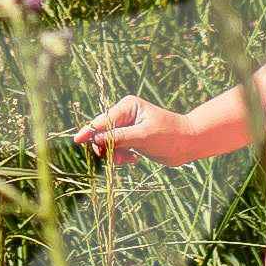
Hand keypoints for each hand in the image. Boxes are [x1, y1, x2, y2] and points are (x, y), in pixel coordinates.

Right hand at [71, 96, 205, 160]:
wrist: (188, 144)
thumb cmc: (168, 136)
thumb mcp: (142, 136)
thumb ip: (118, 137)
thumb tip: (95, 140)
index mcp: (127, 106)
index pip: (102, 121)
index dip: (89, 132)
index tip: (76, 142)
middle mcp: (125, 114)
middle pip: (102, 132)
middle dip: (105, 146)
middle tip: (113, 159)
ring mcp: (128, 127)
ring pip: (109, 143)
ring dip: (114, 153)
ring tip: (127, 159)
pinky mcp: (131, 139)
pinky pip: (117, 149)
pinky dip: (121, 156)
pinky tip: (133, 159)